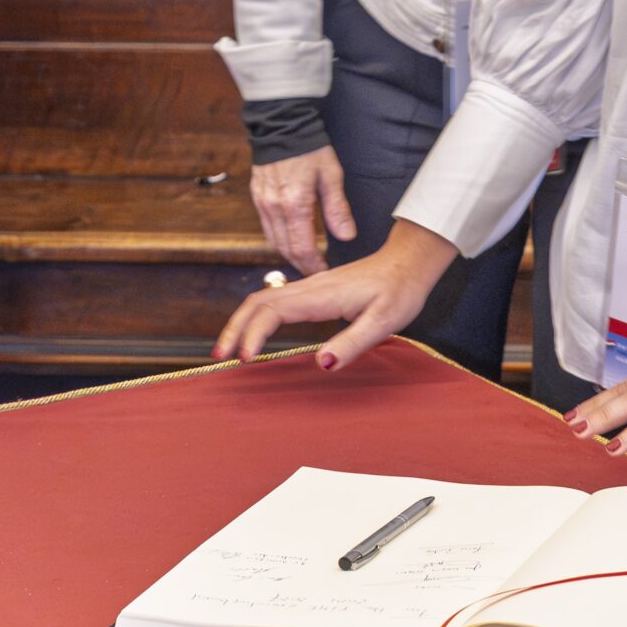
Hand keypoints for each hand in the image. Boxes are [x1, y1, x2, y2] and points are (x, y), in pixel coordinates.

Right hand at [215, 220, 457, 369]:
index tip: (245, 358)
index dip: (253, 334)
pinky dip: (256, 316)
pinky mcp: (314, 291)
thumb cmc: (400, 291)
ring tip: (228, 348)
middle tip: (218, 356)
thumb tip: (321, 363)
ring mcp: (310, 287)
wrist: (408, 263)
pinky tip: (254, 332)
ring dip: (241, 322)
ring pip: (263, 299)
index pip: (273, 311)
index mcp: (321, 295)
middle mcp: (309, 288)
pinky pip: (275, 301)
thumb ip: (353, 342)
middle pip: (257, 302)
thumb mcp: (384, 321)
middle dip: (234, 328)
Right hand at [250, 145, 356, 277]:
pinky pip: (266, 227)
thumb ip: (337, 209)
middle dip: (300, 264)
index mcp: (295, 205)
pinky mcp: (257, 198)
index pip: (302, 248)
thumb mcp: (331, 176)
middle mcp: (274, 208)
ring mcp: (262, 203)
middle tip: (316, 270)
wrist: (283, 126)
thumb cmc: (310, 148)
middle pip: (285, 250)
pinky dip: (278, 239)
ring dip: (288, 254)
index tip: (323, 271)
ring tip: (305, 259)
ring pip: (273, 241)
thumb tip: (347, 236)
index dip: (313, 265)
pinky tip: (291, 238)